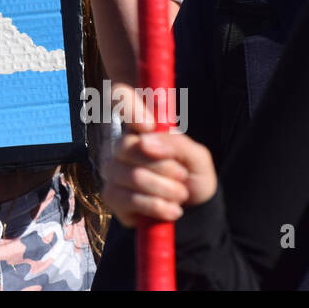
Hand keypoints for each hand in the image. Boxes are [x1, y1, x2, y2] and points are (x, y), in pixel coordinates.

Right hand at [101, 84, 216, 226]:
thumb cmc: (193, 176)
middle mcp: (122, 144)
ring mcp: (113, 169)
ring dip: (165, 189)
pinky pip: (128, 199)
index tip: (149, 124)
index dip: (127, 105)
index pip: (119, 95)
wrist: (193, 212)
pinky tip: (170, 209)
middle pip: (127, 146)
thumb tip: (144, 140)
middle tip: (182, 176)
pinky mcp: (111, 196)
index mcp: (142, 126)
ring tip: (180, 195)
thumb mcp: (197, 157)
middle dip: (164, 167)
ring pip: (132, 175)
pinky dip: (156, 206)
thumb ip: (176, 143)